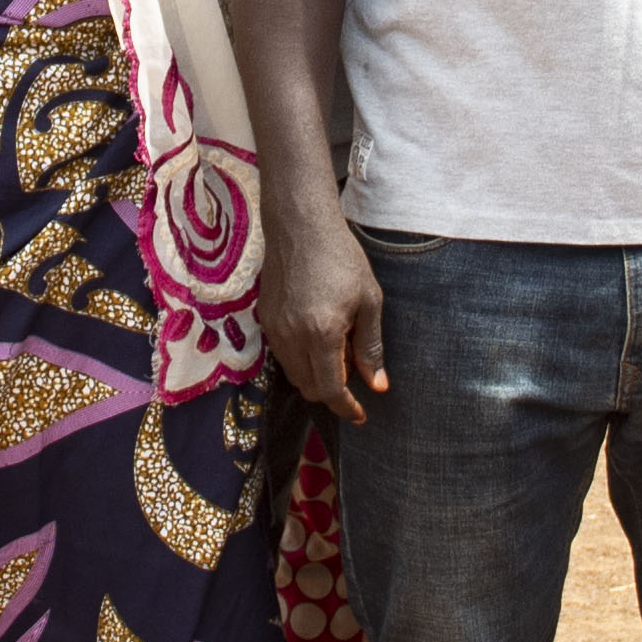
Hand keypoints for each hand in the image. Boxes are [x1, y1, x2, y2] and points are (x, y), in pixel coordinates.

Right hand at [260, 203, 386, 422]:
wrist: (301, 227)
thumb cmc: (342, 259)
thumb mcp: (369, 301)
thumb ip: (371, 347)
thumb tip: (377, 385)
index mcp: (321, 334)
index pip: (330, 390)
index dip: (346, 408)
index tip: (361, 413)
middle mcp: (292, 337)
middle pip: (309, 388)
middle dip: (332, 392)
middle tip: (354, 373)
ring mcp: (273, 329)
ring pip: (293, 374)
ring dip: (315, 376)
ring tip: (338, 350)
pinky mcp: (264, 319)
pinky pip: (282, 355)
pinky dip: (301, 359)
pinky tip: (318, 337)